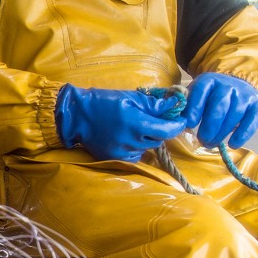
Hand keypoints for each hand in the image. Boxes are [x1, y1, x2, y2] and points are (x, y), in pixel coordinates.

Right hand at [56, 84, 186, 161]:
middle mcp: (130, 141)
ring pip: (147, 149)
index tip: (180, 120)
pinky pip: (135, 156)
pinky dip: (136, 147)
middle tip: (153, 120)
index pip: (167, 130)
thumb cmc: (104, 102)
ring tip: (136, 128)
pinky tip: (127, 138)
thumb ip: (153, 104)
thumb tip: (175, 105)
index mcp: (135, 123)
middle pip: (158, 139)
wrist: (77, 116)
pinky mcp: (115, 159)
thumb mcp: (130, 97)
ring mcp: (122, 152)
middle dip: (160, 130)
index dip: (177, 125)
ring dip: (147, 139)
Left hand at [182, 73, 257, 147]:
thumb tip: (172, 115)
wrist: (238, 87)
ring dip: (222, 133)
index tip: (189, 124)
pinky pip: (252, 121)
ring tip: (211, 144)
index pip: (200, 92)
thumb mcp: (195, 94)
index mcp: (208, 81)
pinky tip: (233, 144)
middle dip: (209, 127)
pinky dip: (243, 134)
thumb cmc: (210, 97)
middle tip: (202, 140)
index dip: (194, 109)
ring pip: (234, 115)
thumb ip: (184, 103)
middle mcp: (227, 86)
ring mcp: (244, 96)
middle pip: (219, 106)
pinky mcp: (257, 107)